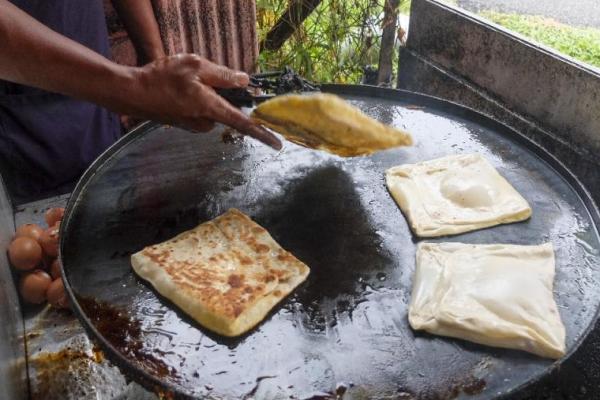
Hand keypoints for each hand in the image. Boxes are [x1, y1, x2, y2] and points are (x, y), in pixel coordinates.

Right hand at [127, 54, 280, 148]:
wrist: (131, 93)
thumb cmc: (161, 78)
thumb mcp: (195, 66)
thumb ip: (223, 75)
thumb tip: (245, 82)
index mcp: (211, 108)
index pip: (244, 123)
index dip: (262, 133)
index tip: (277, 143)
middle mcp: (205, 122)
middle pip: (226, 110)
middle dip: (220, 94)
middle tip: (201, 78)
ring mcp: (194, 125)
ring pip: (212, 108)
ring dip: (205, 95)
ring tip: (184, 82)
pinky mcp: (185, 124)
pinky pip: (199, 110)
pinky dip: (194, 99)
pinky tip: (178, 90)